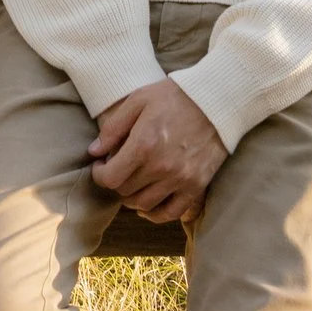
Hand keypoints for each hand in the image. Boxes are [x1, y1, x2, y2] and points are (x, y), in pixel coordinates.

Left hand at [88, 77, 227, 224]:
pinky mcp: (196, 186)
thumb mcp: (138, 101)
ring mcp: (180, 179)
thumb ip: (113, 128)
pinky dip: (156, 214)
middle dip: (116, 182)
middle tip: (119, 169)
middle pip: (125, 192)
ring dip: (132, 197)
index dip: (100, 175)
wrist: (217, 100)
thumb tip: (94, 152)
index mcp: (143, 145)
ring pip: (144, 205)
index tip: (102, 165)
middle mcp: (161, 167)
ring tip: (133, 183)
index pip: (110, 178)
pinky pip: (171, 213)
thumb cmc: (175, 96)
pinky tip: (148, 205)